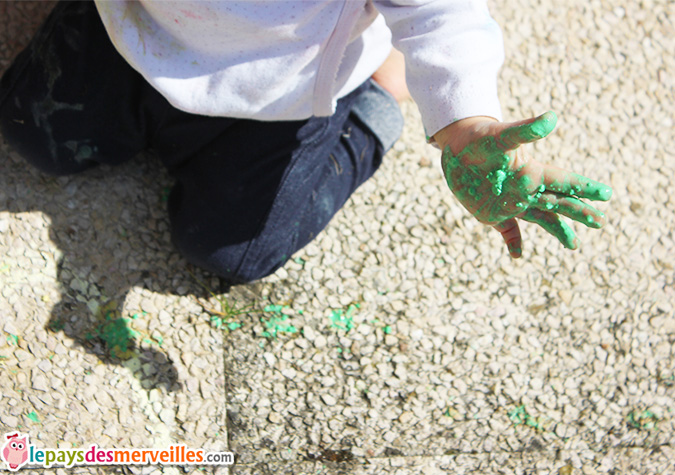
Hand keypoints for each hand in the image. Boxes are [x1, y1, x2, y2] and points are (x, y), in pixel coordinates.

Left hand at [434, 111, 612, 257]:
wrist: (457, 147)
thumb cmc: (480, 137)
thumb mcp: (502, 135)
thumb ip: (525, 131)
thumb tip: (552, 118)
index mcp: (531, 172)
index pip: (563, 181)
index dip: (584, 187)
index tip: (607, 194)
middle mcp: (525, 190)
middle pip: (558, 203)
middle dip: (579, 212)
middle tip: (601, 221)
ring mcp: (510, 203)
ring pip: (540, 219)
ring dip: (558, 230)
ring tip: (575, 245)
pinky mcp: (491, 213)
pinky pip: (508, 230)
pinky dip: (513, 242)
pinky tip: (517, 255)